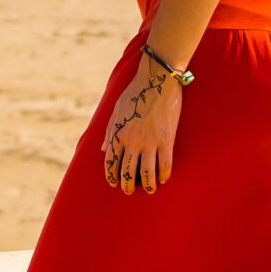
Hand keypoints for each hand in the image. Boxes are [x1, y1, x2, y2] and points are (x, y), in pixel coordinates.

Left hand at [99, 56, 182, 194]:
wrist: (157, 80)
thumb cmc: (135, 93)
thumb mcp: (116, 110)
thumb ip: (110, 131)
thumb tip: (104, 149)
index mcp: (118, 134)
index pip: (111, 162)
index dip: (112, 176)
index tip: (114, 183)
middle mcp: (132, 141)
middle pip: (127, 171)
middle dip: (127, 185)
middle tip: (129, 191)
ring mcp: (150, 142)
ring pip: (146, 173)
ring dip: (146, 185)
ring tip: (148, 190)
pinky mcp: (166, 140)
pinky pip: (164, 165)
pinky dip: (163, 175)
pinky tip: (162, 179)